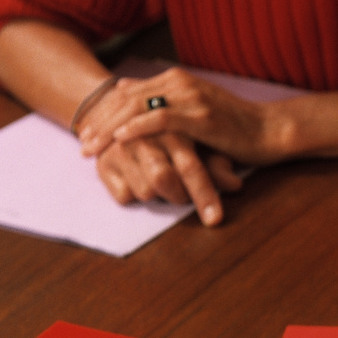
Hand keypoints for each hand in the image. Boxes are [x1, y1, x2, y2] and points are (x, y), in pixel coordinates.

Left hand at [80, 68, 283, 164]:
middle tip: (82, 143)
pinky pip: (160, 119)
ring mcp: (190, 97)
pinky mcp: (200, 115)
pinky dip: (136, 128)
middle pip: (125, 98)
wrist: (271, 131)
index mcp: (176, 80)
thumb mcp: (197, 114)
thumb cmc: (237, 128)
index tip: (86, 132)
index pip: (127, 91)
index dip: (103, 111)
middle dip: (99, 120)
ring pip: (137, 107)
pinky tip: (120, 139)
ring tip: (92, 146)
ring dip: (109, 127)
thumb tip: (132, 104)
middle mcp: (179, 82)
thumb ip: (168, 109)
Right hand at [95, 132, 241, 225]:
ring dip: (158, 195)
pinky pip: (125, 197)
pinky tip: (137, 178)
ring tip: (159, 177)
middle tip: (184, 193)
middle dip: (179, 195)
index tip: (215, 220)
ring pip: (144, 192)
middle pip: (162, 180)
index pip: (191, 167)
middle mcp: (144, 137)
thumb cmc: (173, 136)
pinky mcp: (102, 163)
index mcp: (173, 129)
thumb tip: (235, 184)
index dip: (204, 195)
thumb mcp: (198, 145)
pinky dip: (136, 194)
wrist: (125, 117)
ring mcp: (120, 149)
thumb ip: (216, 164)